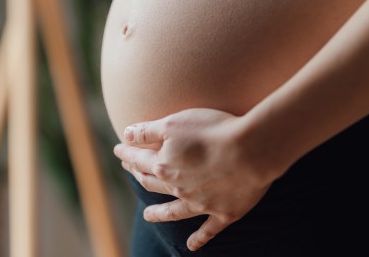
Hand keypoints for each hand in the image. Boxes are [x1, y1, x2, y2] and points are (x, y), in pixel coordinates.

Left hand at [113, 108, 275, 251]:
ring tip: (148, 216)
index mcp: (164, 165)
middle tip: (131, 171)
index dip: (127, 153)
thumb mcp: (173, 123)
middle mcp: (178, 188)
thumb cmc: (212, 130)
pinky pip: (208, 230)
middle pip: (153, 183)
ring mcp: (201, 204)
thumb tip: (125, 134)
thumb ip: (147, 131)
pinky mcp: (224, 213)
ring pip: (174, 211)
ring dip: (159, 213)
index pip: (138, 159)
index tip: (118, 149)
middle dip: (139, 175)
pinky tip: (191, 246)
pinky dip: (199, 239)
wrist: (251, 151)